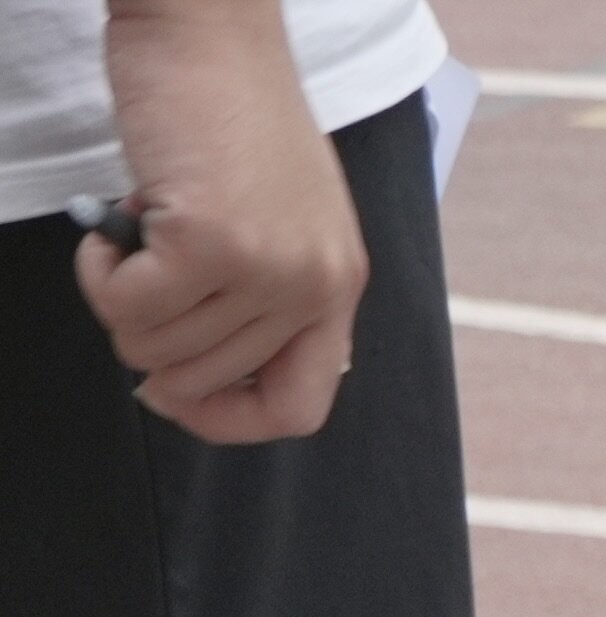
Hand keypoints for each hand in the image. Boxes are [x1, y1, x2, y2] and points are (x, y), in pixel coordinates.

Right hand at [82, 0, 367, 442]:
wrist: (209, 31)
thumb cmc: (227, 114)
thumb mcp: (275, 217)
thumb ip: (259, 293)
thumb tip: (187, 380)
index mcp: (338, 286)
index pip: (299, 406)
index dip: (228, 421)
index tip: (174, 397)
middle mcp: (314, 286)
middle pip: (208, 380)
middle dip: (149, 339)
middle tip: (138, 273)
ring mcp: (268, 268)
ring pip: (158, 348)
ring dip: (121, 299)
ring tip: (135, 235)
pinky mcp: (210, 241)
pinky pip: (128, 307)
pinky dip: (100, 276)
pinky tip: (112, 229)